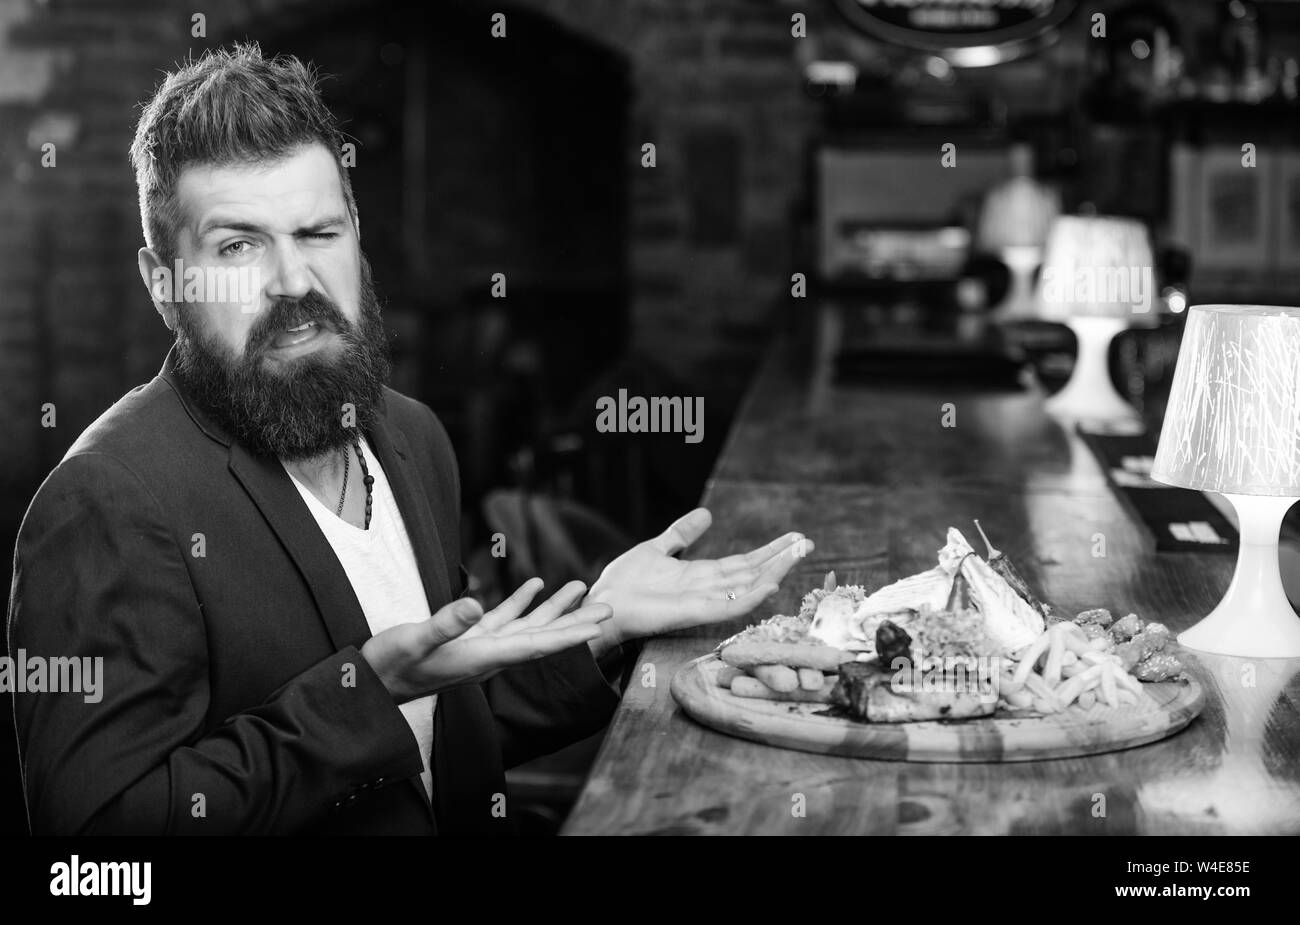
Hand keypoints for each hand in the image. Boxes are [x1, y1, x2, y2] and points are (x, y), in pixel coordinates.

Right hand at [361, 579, 609, 702]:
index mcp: (482, 657)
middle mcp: (489, 655)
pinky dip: (521, 602)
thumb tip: (476, 603)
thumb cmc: (390, 666)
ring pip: (527, 626)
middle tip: (608, 607)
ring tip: (580, 586)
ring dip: (554, 608)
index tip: (598, 627)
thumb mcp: (414, 640)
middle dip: (576, 622)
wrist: (371, 684)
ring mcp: (480, 647)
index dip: (569, 635)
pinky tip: (534, 585)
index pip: (536, 645)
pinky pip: (503, 619)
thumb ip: (444, 624)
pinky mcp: (467, 639)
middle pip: (542, 637)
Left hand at [585, 508, 812, 649]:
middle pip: (753, 573)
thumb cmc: (625, 584)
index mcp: (702, 575)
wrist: (603, 604)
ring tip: (798, 556)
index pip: (744, 562)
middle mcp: (709, 590)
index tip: (794, 537)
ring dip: (775, 573)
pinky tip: (770, 586)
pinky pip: (728, 608)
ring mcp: (704, 603)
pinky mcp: (693, 614)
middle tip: (808, 544)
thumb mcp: (657, 549)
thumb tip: (706, 513)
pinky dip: (750, 598)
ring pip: (748, 588)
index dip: (769, 551)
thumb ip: (682, 534)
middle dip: (781, 559)